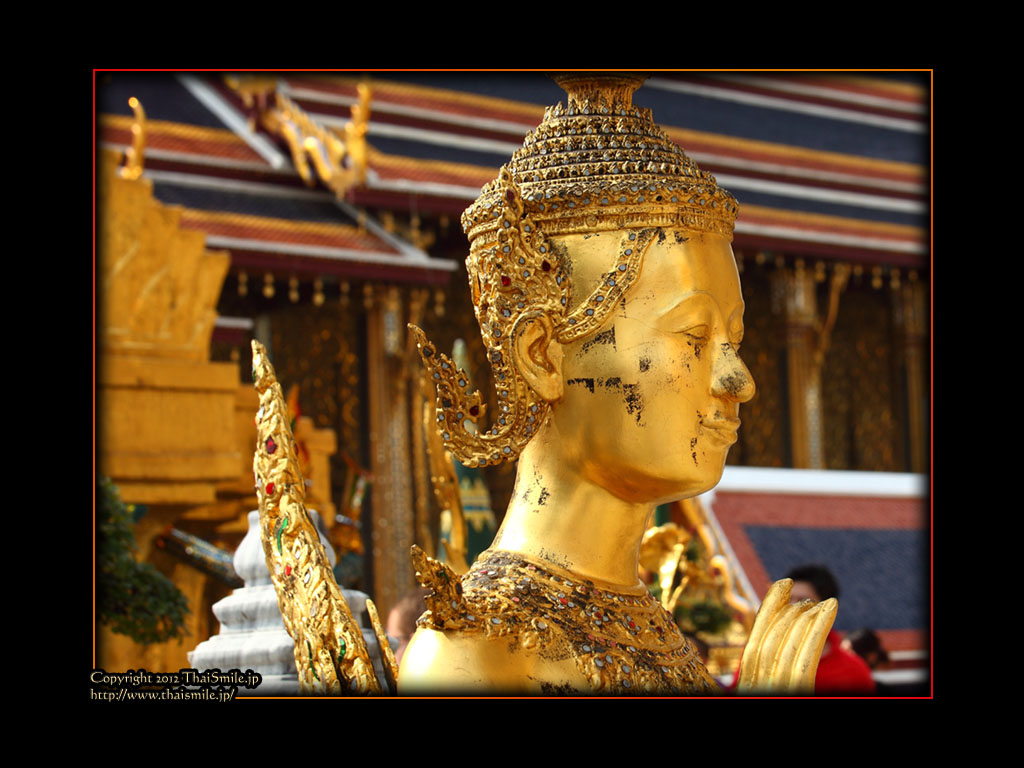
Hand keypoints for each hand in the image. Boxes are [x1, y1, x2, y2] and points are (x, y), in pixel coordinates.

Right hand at [736, 579, 836, 693]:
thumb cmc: (781, 725)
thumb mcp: (770, 690)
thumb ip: (771, 677)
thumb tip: (778, 650)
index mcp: (747, 686)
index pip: (755, 644)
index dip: (769, 609)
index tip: (783, 584)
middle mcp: (757, 685)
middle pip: (771, 641)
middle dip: (789, 612)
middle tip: (810, 599)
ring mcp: (774, 687)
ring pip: (789, 645)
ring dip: (808, 617)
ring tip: (825, 603)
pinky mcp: (796, 690)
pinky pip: (808, 656)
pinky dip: (819, 626)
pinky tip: (831, 607)